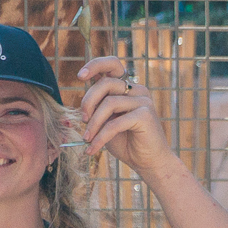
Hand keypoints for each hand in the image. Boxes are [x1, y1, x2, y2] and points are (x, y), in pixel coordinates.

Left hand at [72, 54, 177, 182]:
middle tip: (83, 120)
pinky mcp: (145, 115)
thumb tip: (80, 103)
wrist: (148, 162)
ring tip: (87, 139)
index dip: (95, 65)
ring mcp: (143, 100)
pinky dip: (100, 137)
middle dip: (88, 101)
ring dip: (93, 123)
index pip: (113, 65)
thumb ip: (96, 109)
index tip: (80, 76)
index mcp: (126, 88)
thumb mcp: (105, 122)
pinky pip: (115, 123)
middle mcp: (137, 90)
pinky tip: (93, 148)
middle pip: (105, 83)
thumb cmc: (125, 141)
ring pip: (108, 102)